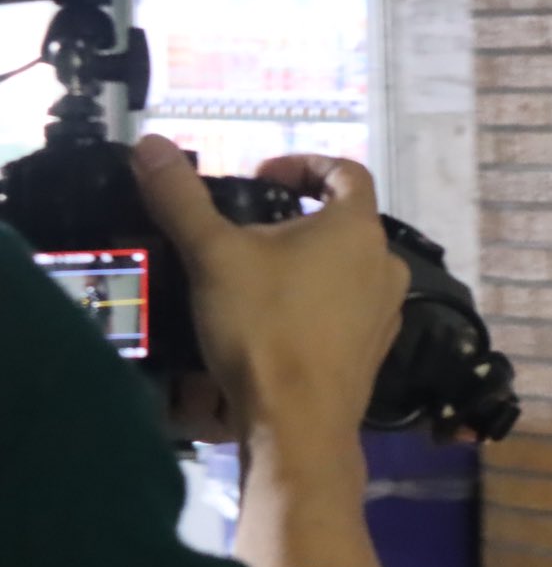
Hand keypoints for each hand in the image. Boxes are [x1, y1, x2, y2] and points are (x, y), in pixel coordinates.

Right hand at [134, 136, 406, 442]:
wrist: (298, 422)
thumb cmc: (263, 326)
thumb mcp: (213, 254)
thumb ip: (181, 197)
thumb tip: (150, 144)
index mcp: (359, 228)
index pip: (345, 172)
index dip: (302, 165)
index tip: (259, 178)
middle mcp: (387, 264)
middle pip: (345, 222)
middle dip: (296, 219)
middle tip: (245, 231)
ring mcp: (388, 310)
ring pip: (348, 268)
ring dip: (307, 262)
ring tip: (255, 276)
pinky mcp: (377, 349)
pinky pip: (348, 308)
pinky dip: (318, 301)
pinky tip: (277, 320)